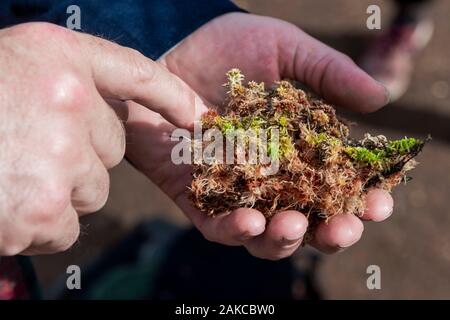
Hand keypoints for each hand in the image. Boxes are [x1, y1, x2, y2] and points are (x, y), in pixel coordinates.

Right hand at [0, 22, 205, 254]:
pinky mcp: (42, 214)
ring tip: (9, 175)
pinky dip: (39, 223)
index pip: (138, 74)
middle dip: (81, 155)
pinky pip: (64, 225)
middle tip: (29, 148)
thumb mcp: (17, 66)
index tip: (198, 116)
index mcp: (59, 57)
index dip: (172, 96)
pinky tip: (4, 202)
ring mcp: (58, 161)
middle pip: (110, 149)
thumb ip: (69, 82)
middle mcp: (68, 104)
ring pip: (90, 191)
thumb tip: (127, 117)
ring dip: (59, 191)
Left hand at [125, 13, 392, 259]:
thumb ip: (328, 73)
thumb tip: (379, 100)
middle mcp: (268, 177)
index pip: (335, 185)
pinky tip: (251, 223)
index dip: (361, 199)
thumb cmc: (226, 48)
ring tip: (296, 226)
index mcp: (296, 150)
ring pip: (263, 235)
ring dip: (283, 240)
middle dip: (329, 233)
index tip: (378, 203)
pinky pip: (214, 226)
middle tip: (344, 229)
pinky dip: (233, 231)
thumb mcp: (284, 49)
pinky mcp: (194, 195)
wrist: (169, 45)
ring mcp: (231, 190)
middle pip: (306, 221)